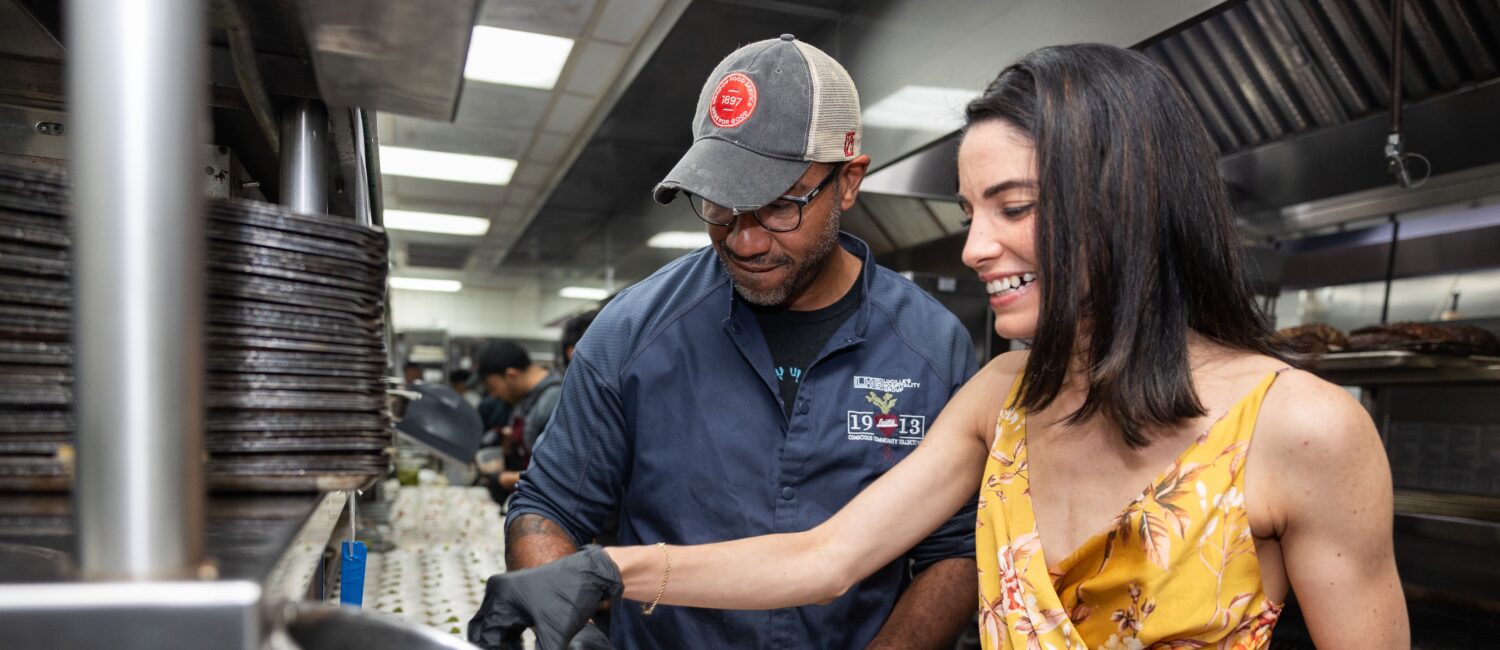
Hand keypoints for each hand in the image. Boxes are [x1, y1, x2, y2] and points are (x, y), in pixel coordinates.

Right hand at [468, 545, 622, 649]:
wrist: (591, 573)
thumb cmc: (573, 596)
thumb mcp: (557, 634)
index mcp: (501, 596)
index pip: (487, 636)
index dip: (497, 649)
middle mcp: (498, 591)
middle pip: (485, 631)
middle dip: (498, 646)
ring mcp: (506, 592)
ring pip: (493, 627)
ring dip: (504, 645)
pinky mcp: (515, 596)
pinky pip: (503, 622)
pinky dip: (509, 638)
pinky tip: (521, 648)